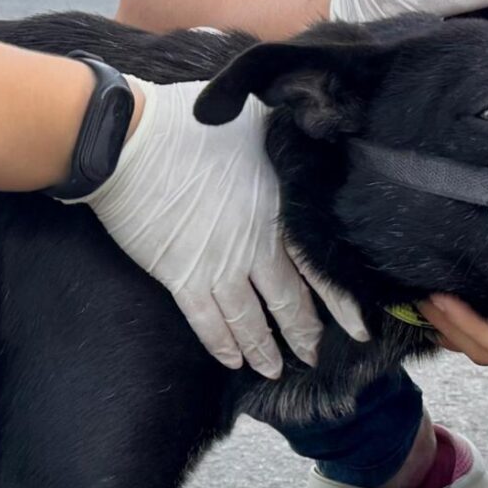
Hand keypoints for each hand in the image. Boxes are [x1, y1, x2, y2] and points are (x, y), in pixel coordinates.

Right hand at [77, 76, 368, 376]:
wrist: (128, 142)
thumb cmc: (189, 123)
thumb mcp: (255, 119)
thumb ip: (284, 139)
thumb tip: (310, 134)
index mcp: (277, 209)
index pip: (319, 267)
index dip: (341, 303)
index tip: (359, 327)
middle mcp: (254, 245)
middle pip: (289, 303)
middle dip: (305, 335)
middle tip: (315, 354)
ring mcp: (217, 265)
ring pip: (250, 321)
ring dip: (264, 350)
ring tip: (274, 369)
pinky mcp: (179, 276)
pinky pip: (206, 323)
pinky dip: (221, 345)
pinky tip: (231, 361)